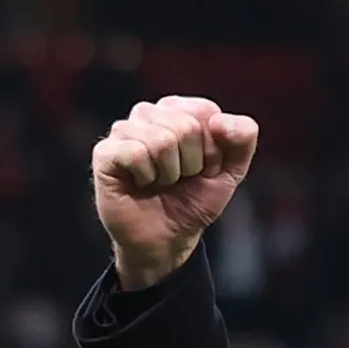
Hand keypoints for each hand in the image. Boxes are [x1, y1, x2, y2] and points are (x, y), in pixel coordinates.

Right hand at [91, 96, 258, 288]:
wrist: (169, 237)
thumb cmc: (195, 199)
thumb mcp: (231, 170)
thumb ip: (243, 138)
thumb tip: (220, 120)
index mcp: (180, 110)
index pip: (206, 112)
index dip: (212, 149)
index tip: (204, 167)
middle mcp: (149, 113)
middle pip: (186, 126)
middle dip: (193, 163)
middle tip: (180, 178)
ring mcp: (124, 130)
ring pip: (162, 140)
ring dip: (170, 172)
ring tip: (161, 181)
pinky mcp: (105, 152)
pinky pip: (135, 153)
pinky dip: (147, 177)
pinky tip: (141, 183)